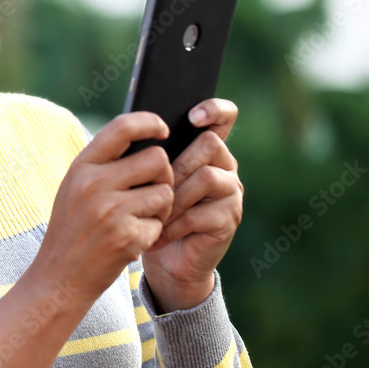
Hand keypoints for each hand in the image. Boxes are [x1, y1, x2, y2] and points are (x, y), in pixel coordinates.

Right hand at [29, 112, 174, 307]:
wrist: (59, 276)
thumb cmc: (72, 228)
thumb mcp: (75, 187)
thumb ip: (102, 163)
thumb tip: (145, 139)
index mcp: (81, 166)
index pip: (122, 127)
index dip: (149, 122)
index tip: (163, 129)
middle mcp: (94, 184)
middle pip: (157, 159)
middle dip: (164, 174)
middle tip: (153, 189)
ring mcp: (111, 211)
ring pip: (165, 191)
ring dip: (162, 206)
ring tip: (141, 217)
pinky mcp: (128, 236)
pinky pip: (160, 223)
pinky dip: (152, 232)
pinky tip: (132, 239)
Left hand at [142, 98, 243, 311]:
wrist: (164, 258)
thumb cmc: (150, 209)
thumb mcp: (147, 176)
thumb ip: (151, 153)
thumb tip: (136, 130)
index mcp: (205, 148)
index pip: (223, 116)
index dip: (214, 109)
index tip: (193, 116)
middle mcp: (225, 165)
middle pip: (210, 144)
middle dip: (178, 163)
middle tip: (156, 184)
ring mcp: (231, 192)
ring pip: (206, 177)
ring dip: (174, 195)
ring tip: (154, 212)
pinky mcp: (229, 219)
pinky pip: (201, 212)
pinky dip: (174, 224)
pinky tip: (158, 234)